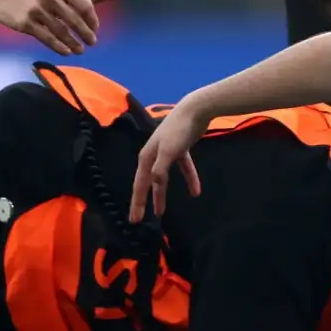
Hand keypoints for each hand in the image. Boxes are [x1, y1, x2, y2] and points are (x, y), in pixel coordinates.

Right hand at [0, 0, 99, 54]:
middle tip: (92, 42)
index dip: (92, 20)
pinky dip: (60, 48)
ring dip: (75, 44)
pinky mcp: (26, 23)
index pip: (85, 5)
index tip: (95, 28)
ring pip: (62, 33)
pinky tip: (67, 52)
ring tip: (80, 50)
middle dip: (87, 34)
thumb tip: (91, 5)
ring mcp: (37, 10)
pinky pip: (48, 39)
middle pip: (75, 21)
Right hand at [129, 99, 208, 220]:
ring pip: (162, 179)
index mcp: (147, 158)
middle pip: (147, 183)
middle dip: (143, 201)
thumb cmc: (178, 130)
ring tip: (161, 212)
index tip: (134, 220)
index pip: (140, 185)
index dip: (137, 203)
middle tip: (138, 219)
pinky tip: (196, 192)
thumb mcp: (168, 151)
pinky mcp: (180, 149)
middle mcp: (153, 156)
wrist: (194, 110)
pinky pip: (183, 169)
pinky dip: (189, 179)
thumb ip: (161, 168)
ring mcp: (166, 153)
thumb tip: (155, 183)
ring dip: (161, 194)